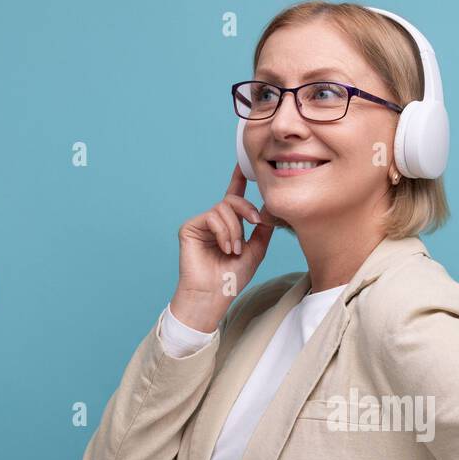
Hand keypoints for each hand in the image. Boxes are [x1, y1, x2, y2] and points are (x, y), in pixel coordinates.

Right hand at [172, 162, 274, 331]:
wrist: (214, 295)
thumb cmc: (232, 278)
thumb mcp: (256, 251)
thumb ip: (262, 230)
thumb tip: (268, 209)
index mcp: (229, 226)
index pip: (234, 198)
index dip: (238, 180)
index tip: (244, 164)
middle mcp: (214, 222)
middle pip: (232, 200)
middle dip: (247, 210)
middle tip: (255, 224)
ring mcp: (201, 224)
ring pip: (224, 209)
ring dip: (235, 230)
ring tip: (233, 250)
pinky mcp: (190, 227)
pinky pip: (212, 216)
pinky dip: (223, 232)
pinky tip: (224, 248)